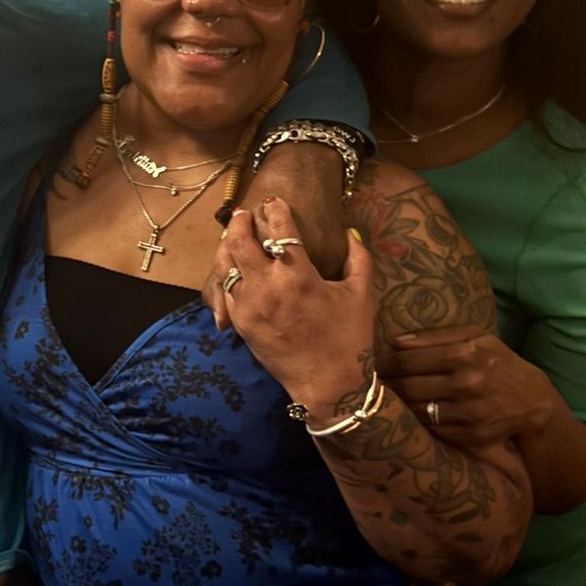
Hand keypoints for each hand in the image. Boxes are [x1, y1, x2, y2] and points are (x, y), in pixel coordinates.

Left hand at [212, 197, 375, 420]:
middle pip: (240, 242)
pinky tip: (232, 268)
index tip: (274, 201)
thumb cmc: (349, 338)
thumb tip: (350, 232)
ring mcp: (249, 307)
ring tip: (232, 236)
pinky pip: (224, 292)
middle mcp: (268, 288)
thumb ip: (359, 258)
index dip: (276, 211)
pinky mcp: (241, 324)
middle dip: (240, 222)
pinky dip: (225, 276)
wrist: (328, 384)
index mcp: (299, 276)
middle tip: (244, 214)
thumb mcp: (361, 294)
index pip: (281, 230)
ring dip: (226, 246)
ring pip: (225, 266)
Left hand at [385, 327, 553, 447]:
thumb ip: (435, 336)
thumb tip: (395, 341)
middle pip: (408, 387)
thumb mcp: (475, 337)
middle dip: (385, 386)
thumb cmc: (497, 362)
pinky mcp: (471, 436)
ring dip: (398, 407)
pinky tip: (408, 417)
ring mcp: (470, 413)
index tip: (368, 365)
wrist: (532, 400)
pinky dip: (418, 424)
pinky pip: (432, 431)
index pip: (408, 360)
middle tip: (369, 385)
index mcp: (464, 354)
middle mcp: (467, 384)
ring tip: (384, 400)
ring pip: (416, 411)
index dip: (383, 364)